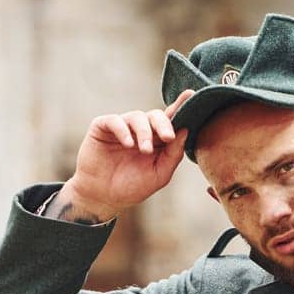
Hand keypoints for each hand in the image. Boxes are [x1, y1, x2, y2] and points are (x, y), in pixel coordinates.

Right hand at [57, 89, 194, 220]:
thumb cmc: (131, 187)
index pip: (171, 120)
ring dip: (144, 132)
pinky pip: (115, 121)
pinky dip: (123, 130)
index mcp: (157, 140)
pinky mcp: (103, 127)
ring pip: (138, 117)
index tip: (191, 95)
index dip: (181, 106)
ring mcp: (122, 127)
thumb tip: (185, 131)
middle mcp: (140, 130)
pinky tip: (128, 144)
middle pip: (156, 115)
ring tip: (144, 150)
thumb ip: (173, 155)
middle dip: (164, 124)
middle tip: (168, 137)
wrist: (103, 197)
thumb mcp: (159, 175)